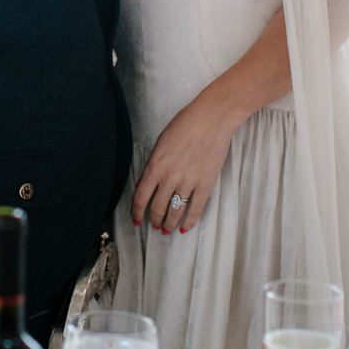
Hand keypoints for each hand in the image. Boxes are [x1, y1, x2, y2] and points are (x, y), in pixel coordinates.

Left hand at [131, 90, 238, 235]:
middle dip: (154, 220)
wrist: (211, 119)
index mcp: (155, 165)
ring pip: (175, 212)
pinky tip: (185, 228)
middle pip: (157, 208)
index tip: (137, 219)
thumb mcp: (160, 143)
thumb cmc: (184, 125)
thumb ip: (152, 166)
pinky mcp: (206, 185)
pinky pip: (195, 210)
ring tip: (166, 229)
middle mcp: (170, 177)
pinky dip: (189, 222)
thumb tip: (145, 185)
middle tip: (154, 225)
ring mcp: (188, 183)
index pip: (140, 197)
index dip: (137, 212)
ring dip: (169, 224)